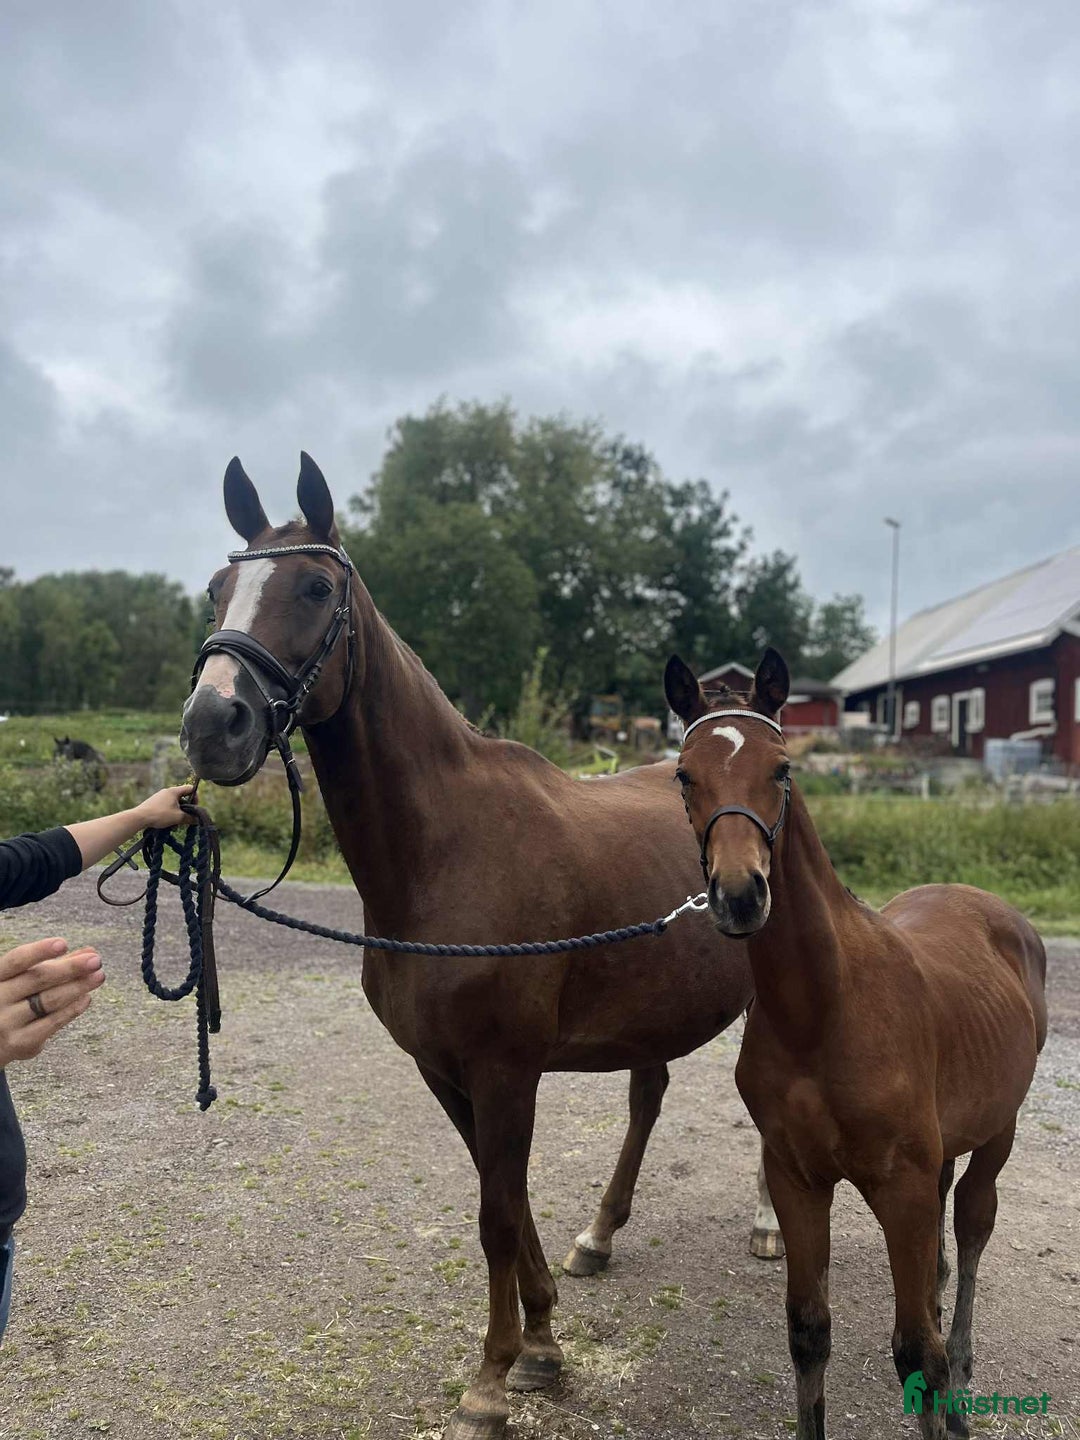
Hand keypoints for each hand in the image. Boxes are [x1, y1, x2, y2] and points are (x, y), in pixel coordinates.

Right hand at [0, 938, 104, 1065]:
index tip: (63, 944)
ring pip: (48, 1001)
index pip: (16, 961)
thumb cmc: (9, 1001)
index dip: (39, 951)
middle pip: (37, 979)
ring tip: (99, 976)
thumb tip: (89, 952)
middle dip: (70, 968)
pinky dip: (72, 1009)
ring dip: (78, 987)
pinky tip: (86, 998)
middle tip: (95, 961)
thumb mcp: (21, 980)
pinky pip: (52, 1023)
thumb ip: (53, 965)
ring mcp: (6, 1023)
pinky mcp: (19, 1043)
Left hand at [135, 785, 196, 830]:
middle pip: (182, 797)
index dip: (196, 798)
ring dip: (177, 813)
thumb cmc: (160, 815)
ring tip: (175, 824)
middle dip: (186, 809)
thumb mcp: (178, 817)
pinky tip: (167, 823)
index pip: (190, 789)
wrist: (139, 818)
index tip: (194, 808)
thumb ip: (190, 818)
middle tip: (186, 818)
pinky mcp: (154, 803)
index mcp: (174, 791)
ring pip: (174, 804)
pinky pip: (166, 806)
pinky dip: (169, 814)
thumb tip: (197, 820)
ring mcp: (159, 797)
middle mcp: (166, 791)